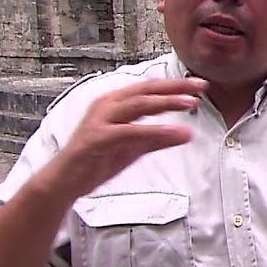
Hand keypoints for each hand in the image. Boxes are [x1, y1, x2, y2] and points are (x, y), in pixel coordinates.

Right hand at [46, 78, 206, 199]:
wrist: (65, 180)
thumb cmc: (95, 160)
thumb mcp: (133, 148)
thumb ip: (157, 139)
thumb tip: (186, 134)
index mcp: (115, 103)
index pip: (149, 89)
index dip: (174, 85)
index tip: (198, 85)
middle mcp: (107, 105)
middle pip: (146, 90)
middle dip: (175, 86)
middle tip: (200, 86)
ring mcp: (101, 120)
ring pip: (138, 104)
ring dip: (166, 102)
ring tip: (191, 103)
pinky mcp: (98, 137)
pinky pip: (130, 130)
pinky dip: (153, 130)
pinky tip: (172, 131)